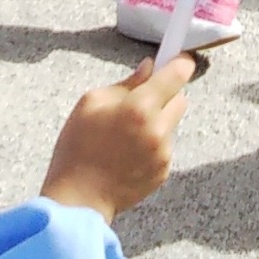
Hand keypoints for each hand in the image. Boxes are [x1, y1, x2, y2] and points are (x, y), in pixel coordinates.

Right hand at [39, 54, 200, 217]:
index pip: (178, 74)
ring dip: (158, 122)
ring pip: (172, 124)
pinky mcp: (163, 172)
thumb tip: (149, 68)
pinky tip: (129, 154)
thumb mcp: (91, 103)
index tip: (176, 60)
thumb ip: (126, 83)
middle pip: (181, 99)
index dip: (179, 63)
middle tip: (140, 102)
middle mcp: (158, 130)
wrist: (78, 198)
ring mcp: (164, 154)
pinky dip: (153, 145)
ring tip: (128, 135)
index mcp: (140, 107)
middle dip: (165, 95)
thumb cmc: (77, 148)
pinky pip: (165, 147)